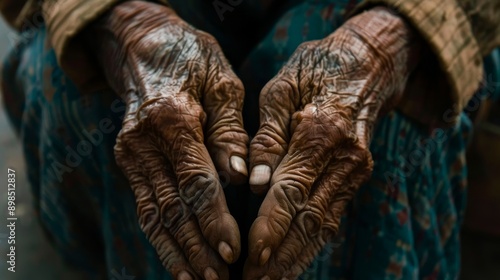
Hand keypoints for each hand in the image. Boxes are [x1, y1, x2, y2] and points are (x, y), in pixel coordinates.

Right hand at [86, 2, 248, 278]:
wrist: (144, 46)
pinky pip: (145, 206)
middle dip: (198, 248)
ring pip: (154, 214)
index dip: (215, 220)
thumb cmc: (192, 60)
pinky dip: (161, 237)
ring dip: (177, 253)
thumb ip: (230, 132)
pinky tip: (177, 261)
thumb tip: (241, 177)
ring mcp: (130, 154)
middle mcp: (143, 142)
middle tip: (221, 279)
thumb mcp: (221, 84)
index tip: (234, 252)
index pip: (197, 182)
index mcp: (171, 119)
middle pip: (173, 207)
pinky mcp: (128, 162)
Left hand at [245, 7, 419, 278]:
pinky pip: (332, 214)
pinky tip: (293, 259)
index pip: (291, 192)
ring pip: (324, 224)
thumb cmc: (315, 69)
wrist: (368, 62)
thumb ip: (268, 138)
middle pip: (310, 218)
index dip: (271, 228)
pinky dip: (312, 241)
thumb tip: (254, 182)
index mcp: (321, 132)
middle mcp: (345, 158)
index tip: (251, 257)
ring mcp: (355, 170)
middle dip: (282, 255)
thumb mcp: (281, 90)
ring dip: (297, 256)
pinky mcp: (357, 175)